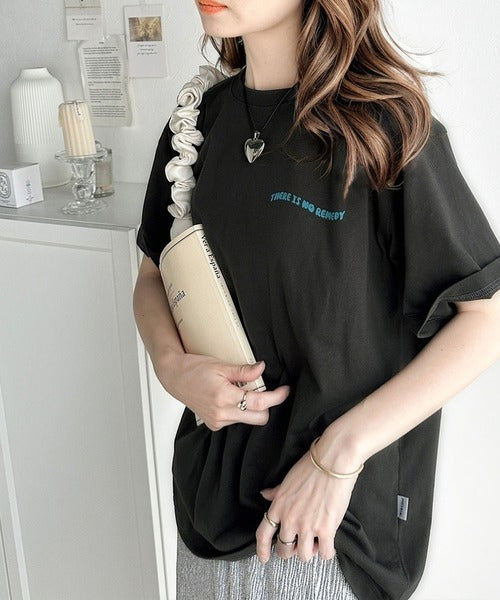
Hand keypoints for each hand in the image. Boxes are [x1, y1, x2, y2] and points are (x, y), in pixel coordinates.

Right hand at [154, 353, 289, 430]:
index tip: (285, 391)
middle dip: (266, 406)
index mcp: (224, 396)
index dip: (276, 397)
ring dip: (252, 407)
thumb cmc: (194, 368)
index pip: (259, 402)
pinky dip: (240, 411)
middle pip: (259, 418)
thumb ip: (244, 371)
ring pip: (248, 420)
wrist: (175, 377)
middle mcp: (221, 413)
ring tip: (242, 391)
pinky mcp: (214, 424)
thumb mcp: (221, 366)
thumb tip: (262, 368)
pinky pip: (236, 421)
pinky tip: (231, 398)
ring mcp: (217, 421)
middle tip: (265, 391)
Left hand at [255, 448, 357, 562]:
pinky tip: (328, 543)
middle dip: (291, 551)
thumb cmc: (312, 466)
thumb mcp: (288, 479)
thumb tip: (265, 495)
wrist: (333, 461)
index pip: (263, 534)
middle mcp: (289, 519)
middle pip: (284, 549)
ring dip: (310, 551)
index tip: (265, 558)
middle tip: (300, 544)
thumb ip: (277, 492)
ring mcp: (307, 525)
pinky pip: (324, 553)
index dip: (262, 550)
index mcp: (278, 505)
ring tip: (316, 540)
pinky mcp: (326, 529)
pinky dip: (326, 551)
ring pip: (303, 555)